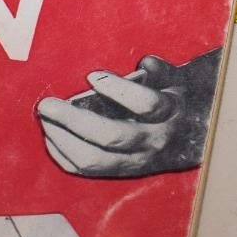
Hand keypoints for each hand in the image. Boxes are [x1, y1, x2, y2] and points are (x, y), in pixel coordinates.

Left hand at [36, 50, 220, 177]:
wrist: (191, 141)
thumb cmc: (174, 103)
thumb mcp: (177, 81)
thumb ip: (161, 70)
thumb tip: (145, 64)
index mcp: (169, 113)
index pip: (146, 104)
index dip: (117, 89)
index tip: (91, 75)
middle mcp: (153, 141)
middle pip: (110, 136)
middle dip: (73, 120)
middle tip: (47, 104)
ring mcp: (136, 162)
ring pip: (93, 159)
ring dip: (63, 139)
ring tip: (45, 119)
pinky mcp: (120, 173)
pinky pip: (86, 171)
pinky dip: (63, 154)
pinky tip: (52, 137)